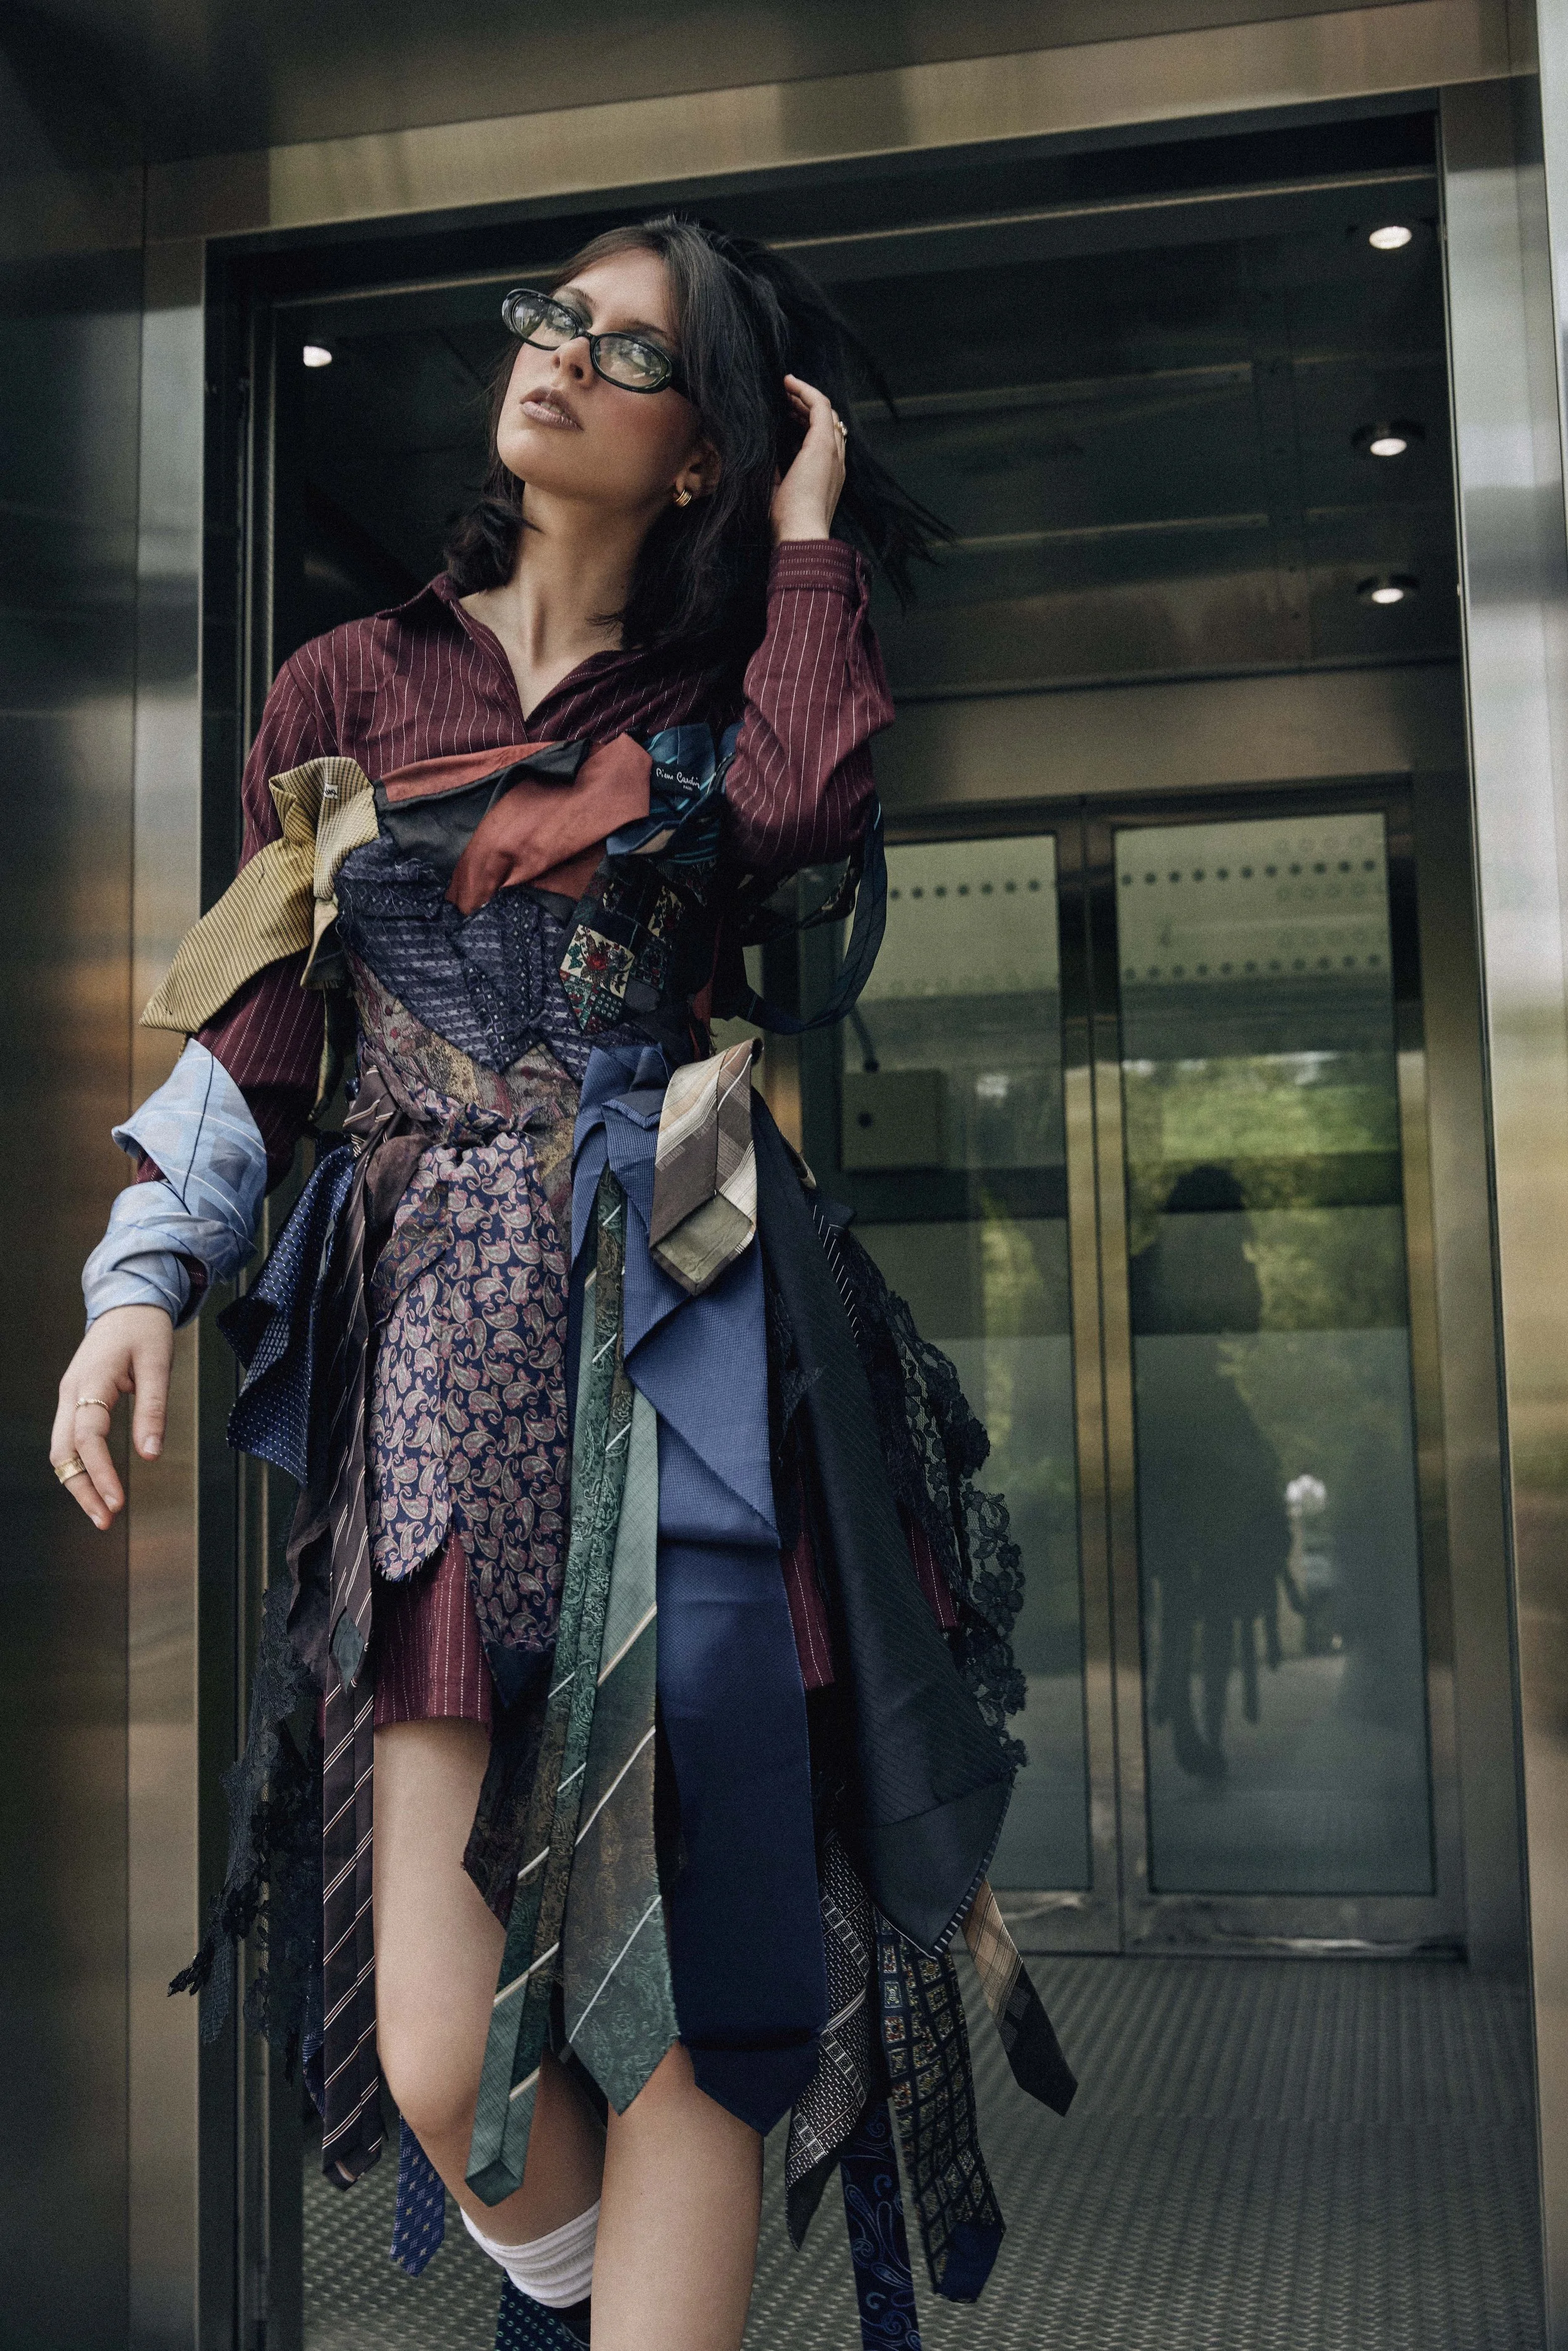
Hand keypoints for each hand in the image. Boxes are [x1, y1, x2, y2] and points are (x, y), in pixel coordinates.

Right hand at [51, 1304, 174, 1530]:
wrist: (128, 1301)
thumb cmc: (145, 1328)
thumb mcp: (158, 1365)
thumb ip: (154, 1410)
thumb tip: (151, 1455)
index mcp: (90, 1381)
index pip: (87, 1437)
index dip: (100, 1472)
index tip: (117, 1502)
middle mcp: (71, 1392)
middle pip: (63, 1451)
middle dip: (82, 1489)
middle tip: (106, 1521)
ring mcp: (69, 1396)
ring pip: (61, 1449)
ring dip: (79, 1482)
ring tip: (104, 1512)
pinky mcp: (76, 1400)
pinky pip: (70, 1440)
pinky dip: (81, 1466)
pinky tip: (97, 1485)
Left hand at [770, 374, 847, 544]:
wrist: (801, 535)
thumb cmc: (788, 524)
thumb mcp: (779, 494)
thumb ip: (778, 474)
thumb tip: (766, 458)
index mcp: (829, 476)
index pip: (825, 440)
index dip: (807, 422)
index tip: (787, 414)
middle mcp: (836, 462)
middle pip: (828, 422)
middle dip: (806, 407)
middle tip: (785, 398)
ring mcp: (832, 452)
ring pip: (825, 412)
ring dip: (805, 397)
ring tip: (786, 388)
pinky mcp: (823, 445)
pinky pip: (820, 406)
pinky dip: (805, 391)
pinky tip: (788, 383)